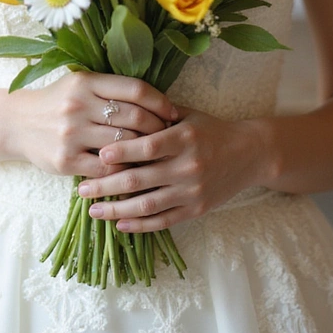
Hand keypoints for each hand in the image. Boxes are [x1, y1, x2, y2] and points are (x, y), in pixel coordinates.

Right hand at [10, 70, 177, 178]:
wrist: (17, 124)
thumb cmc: (58, 103)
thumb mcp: (81, 85)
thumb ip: (112, 89)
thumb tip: (158, 103)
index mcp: (85, 82)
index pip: (135, 89)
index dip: (160, 102)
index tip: (173, 112)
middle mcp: (78, 105)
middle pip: (134, 117)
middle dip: (157, 128)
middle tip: (168, 136)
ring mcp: (71, 134)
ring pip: (123, 144)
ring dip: (144, 151)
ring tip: (155, 153)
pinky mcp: (66, 160)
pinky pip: (106, 167)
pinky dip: (123, 168)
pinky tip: (132, 168)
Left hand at [76, 107, 264, 230]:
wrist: (251, 154)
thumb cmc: (212, 130)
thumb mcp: (188, 115)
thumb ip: (157, 113)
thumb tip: (119, 107)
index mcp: (184, 138)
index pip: (148, 147)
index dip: (122, 152)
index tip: (98, 155)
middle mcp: (187, 166)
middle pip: (140, 179)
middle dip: (106, 186)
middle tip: (81, 188)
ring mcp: (191, 191)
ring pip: (147, 205)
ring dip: (116, 210)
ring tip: (93, 210)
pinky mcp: (196, 210)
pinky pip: (163, 221)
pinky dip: (139, 225)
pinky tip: (119, 223)